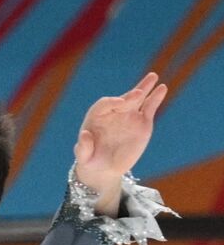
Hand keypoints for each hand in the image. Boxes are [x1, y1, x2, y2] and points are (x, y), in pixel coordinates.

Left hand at [74, 71, 167, 203]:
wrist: (105, 167)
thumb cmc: (91, 160)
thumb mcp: (84, 157)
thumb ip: (83, 147)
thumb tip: (84, 134)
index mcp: (97, 117)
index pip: (103, 105)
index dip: (111, 102)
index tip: (120, 103)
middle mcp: (114, 113)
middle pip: (122, 99)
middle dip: (130, 96)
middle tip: (138, 93)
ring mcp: (129, 115)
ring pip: (137, 98)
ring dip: (145, 87)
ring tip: (152, 76)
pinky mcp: (142, 121)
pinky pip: (149, 107)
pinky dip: (155, 98)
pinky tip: (162, 88)